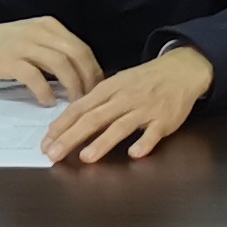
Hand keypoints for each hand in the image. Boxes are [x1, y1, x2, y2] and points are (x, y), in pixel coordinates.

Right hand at [0, 15, 105, 103]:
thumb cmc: (3, 45)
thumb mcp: (33, 40)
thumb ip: (54, 52)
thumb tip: (80, 75)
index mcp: (50, 26)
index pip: (82, 47)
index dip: (94, 70)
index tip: (98, 90)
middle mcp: (40, 31)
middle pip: (77, 54)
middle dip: (88, 79)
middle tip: (90, 100)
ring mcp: (24, 45)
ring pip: (61, 64)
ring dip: (72, 86)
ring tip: (74, 104)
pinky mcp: (9, 60)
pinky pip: (35, 76)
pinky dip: (45, 91)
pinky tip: (48, 102)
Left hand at [45, 46, 214, 163]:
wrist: (181, 69)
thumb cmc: (144, 80)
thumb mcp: (117, 84)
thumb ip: (96, 102)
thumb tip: (68, 121)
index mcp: (109, 89)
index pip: (80, 108)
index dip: (61, 125)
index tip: (45, 142)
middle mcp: (124, 98)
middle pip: (94, 118)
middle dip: (71, 137)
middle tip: (53, 155)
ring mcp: (145, 109)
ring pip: (121, 125)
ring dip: (103, 142)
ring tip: (86, 157)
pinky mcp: (164, 119)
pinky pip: (153, 132)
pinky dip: (144, 143)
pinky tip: (135, 154)